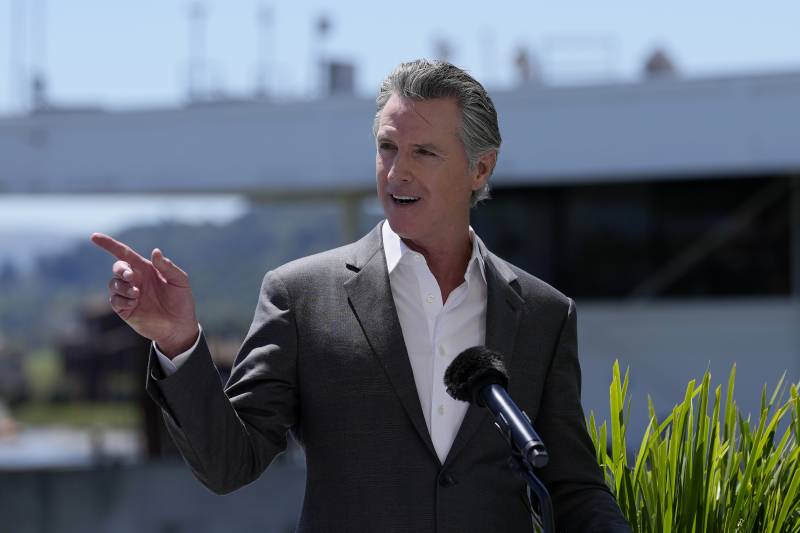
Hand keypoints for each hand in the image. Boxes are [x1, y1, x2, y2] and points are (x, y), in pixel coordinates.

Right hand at [90, 233, 199, 357]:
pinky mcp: (125, 309)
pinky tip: (134, 303)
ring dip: (123, 286)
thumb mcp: (179, 281)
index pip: (124, 253)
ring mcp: (128, 294)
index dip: (109, 245)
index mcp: (146, 269)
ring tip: (137, 294)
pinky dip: (122, 299)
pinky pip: (114, 300)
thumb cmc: (182, 301)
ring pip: (113, 284)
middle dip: (120, 269)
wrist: (179, 326)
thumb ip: (167, 266)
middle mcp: (135, 280)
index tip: (94, 237)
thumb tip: (155, 251)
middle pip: (117, 268)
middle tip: (130, 276)